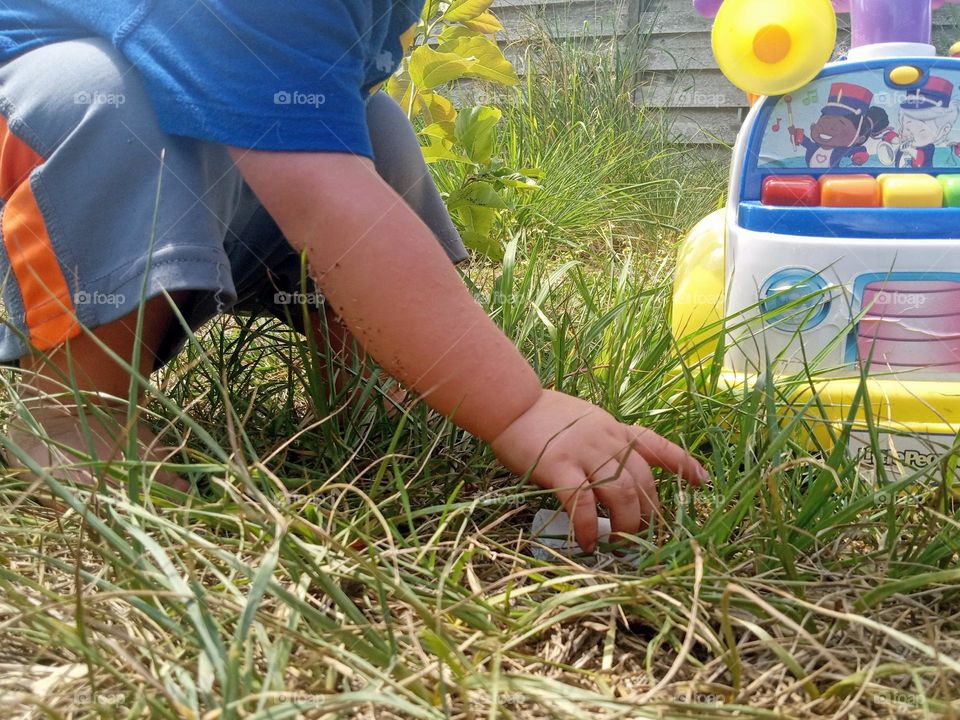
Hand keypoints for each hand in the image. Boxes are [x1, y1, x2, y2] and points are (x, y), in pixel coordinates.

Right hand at [490, 390, 707, 552]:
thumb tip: (615, 476)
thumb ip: (603, 444)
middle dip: (647, 514)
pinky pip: (582, 503)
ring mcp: (585, 451)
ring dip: (623, 525)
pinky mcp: (560, 465)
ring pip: (620, 494)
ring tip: (616, 544)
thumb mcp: (585, 422)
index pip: (657, 444)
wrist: (511, 403)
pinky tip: (588, 543)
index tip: (702, 481)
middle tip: (640, 537)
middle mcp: (608, 439)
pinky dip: (588, 527)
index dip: (682, 463)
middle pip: (642, 482)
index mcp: (615, 429)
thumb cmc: (543, 416)